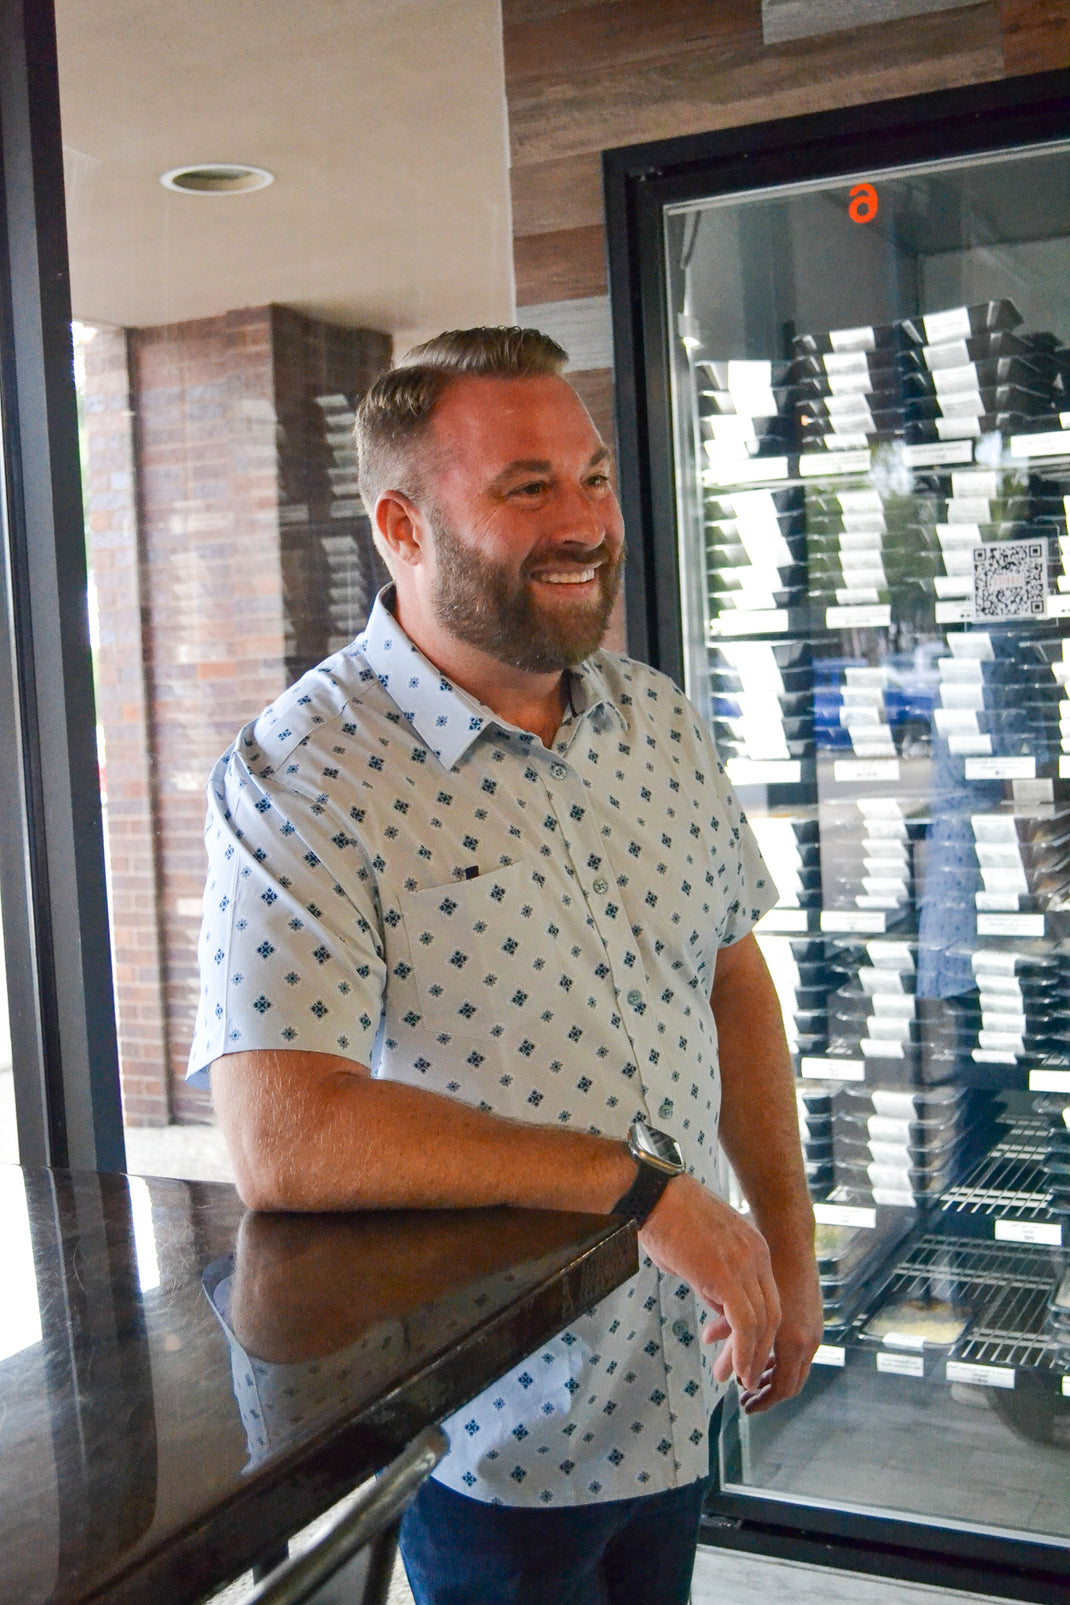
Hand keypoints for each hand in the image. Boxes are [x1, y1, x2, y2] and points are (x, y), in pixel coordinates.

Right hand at [637, 1173, 780, 1391]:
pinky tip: (736, 1370)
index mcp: (754, 1246)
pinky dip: (744, 1352)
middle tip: (746, 1375)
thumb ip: (715, 1280)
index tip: (747, 1352)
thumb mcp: (700, 1254)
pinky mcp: (726, 1276)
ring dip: (752, 1357)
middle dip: (760, 1350)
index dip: (760, 1329)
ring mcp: (744, 1264)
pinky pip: (745, 1324)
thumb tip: (719, 1308)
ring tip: (741, 1380)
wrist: (653, 1195)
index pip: (768, 1297)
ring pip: (762, 1324)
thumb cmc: (666, 1218)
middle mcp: (757, 1255)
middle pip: (772, 1313)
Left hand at [737, 1238, 822, 1414]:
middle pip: (791, 1383)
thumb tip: (715, 1365)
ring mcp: (814, 1329)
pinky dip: (781, 1357)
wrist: (788, 1240)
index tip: (744, 1404)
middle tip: (745, 1396)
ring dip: (773, 1374)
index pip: (783, 1389)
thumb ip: (730, 1336)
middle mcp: (808, 1339)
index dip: (763, 1401)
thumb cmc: (761, 1269)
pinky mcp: (812, 1317)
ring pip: (795, 1367)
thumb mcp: (741, 1305)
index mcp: (792, 1341)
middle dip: (767, 1392)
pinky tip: (761, 1350)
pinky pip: (799, 1350)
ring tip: (749, 1374)